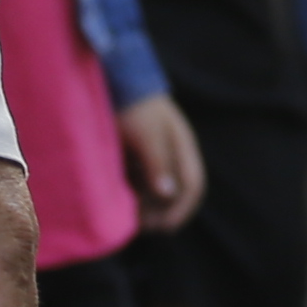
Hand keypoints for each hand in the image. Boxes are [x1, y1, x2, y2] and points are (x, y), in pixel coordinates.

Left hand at [119, 94, 205, 231]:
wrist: (114, 78)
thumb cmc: (134, 105)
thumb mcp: (147, 134)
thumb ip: (158, 162)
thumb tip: (168, 193)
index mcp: (182, 147)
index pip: (192, 185)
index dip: (182, 209)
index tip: (165, 228)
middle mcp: (172, 153)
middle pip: (175, 192)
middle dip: (162, 212)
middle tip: (143, 226)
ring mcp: (154, 154)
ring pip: (157, 189)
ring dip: (147, 206)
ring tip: (130, 218)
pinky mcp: (136, 155)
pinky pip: (140, 181)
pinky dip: (134, 195)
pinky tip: (121, 202)